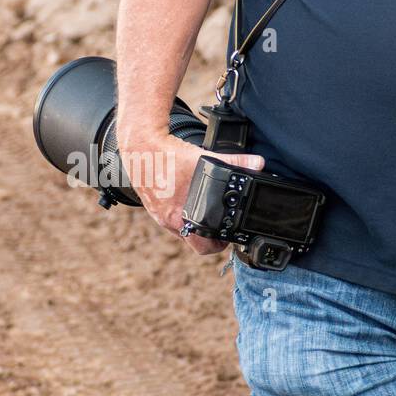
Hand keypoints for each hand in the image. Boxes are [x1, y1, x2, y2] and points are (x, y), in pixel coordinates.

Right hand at [120, 132, 262, 254]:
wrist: (139, 148)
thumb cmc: (168, 156)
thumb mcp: (205, 159)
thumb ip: (234, 161)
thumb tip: (256, 163)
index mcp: (182, 217)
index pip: (203, 248)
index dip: (219, 245)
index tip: (226, 237)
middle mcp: (169, 221)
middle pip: (193, 242)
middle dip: (208, 237)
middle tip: (219, 226)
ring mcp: (158, 215)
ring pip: (181, 231)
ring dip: (194, 226)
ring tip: (204, 211)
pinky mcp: (152, 206)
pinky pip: (169, 218)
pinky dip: (180, 214)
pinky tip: (186, 199)